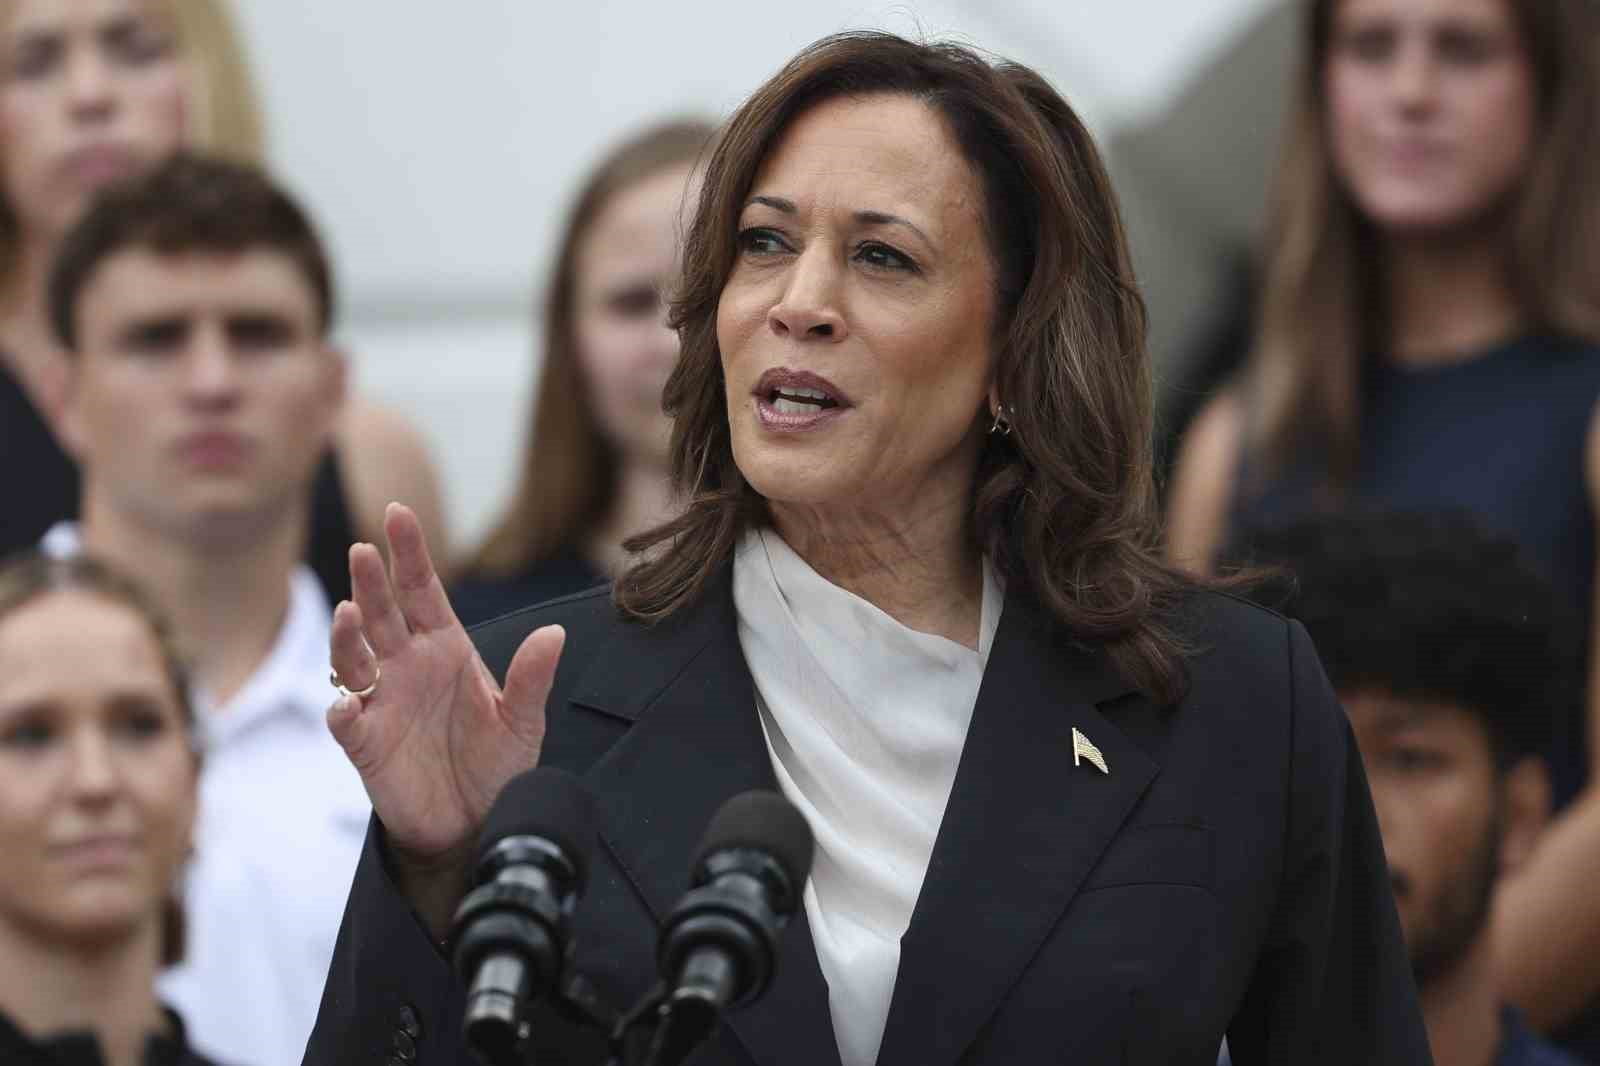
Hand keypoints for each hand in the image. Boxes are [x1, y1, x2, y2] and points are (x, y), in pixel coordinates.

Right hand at [327, 503, 563, 925]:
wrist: (476, 822)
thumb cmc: (497, 764)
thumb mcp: (523, 721)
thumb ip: (532, 677)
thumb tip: (555, 632)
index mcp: (446, 649)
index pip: (422, 591)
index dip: (409, 553)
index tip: (397, 512)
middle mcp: (408, 666)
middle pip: (384, 614)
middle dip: (372, 582)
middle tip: (364, 550)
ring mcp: (383, 702)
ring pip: (354, 658)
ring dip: (347, 636)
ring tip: (351, 612)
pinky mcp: (367, 745)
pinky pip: (348, 722)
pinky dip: (344, 710)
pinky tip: (348, 702)